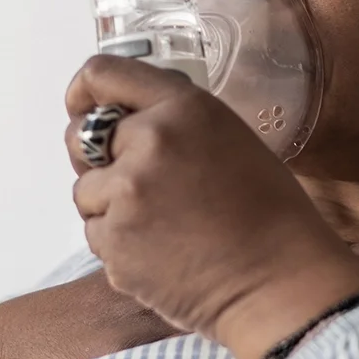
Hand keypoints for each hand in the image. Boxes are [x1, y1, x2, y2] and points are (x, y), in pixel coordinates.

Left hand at [64, 55, 358, 358]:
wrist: (278, 284)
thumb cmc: (269, 217)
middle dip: (97, 160)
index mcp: (184, 107)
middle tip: (135, 185)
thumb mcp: (228, 138)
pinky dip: (118, 245)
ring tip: (163, 226)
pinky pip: (95, 234)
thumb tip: (126, 126)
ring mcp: (127, 193)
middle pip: (81, 136)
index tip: (81, 106)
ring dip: (110, 208)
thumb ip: (173, 122)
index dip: (83, 93)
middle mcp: (150, 141)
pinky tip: (161, 252)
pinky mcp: (115, 240)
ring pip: (86, 191)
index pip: (102, 74)